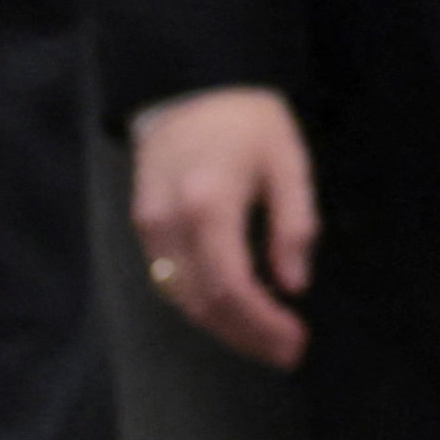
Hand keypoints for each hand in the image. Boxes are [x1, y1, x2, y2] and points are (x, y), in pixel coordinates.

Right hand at [128, 85, 316, 370]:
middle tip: (286, 354)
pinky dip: (201, 304)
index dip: (262, 324)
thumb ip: (294, 225)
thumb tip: (294, 285)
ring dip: (223, 327)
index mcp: (210, 205)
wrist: (188, 85)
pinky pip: (168, 280)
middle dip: (246, 336)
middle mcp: (171, 222)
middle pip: (202, 303)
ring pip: (180, 298)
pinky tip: (233, 313)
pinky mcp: (142, 224)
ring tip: (266, 342)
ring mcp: (149, 225)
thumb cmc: (248, 120)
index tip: (296, 341)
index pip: (231, 287)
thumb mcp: (288, 162)